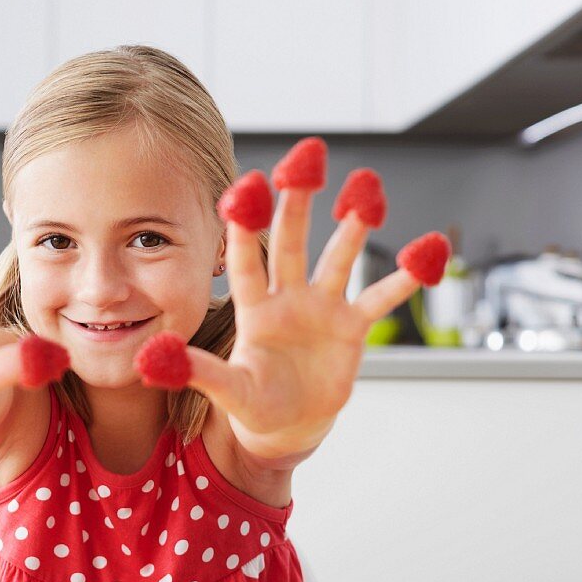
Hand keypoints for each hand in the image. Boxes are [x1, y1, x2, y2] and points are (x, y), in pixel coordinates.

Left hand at [186, 173, 423, 466]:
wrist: (288, 423)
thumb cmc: (252, 403)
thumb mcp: (226, 389)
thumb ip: (196, 370)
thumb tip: (152, 357)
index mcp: (253, 307)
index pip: (245, 260)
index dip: (244, 226)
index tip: (246, 187)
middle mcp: (287, 296)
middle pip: (291, 241)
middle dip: (297, 202)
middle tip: (306, 158)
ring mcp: (322, 306)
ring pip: (338, 257)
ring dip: (353, 225)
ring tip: (366, 188)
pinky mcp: (353, 325)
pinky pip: (382, 296)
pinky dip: (406, 276)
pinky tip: (429, 249)